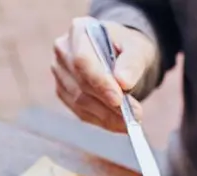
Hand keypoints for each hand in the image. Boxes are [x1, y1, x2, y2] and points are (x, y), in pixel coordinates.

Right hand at [52, 17, 154, 132]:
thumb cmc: (128, 47)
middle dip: (108, 103)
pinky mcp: (64, 92)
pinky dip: (101, 120)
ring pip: (79, 101)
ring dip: (106, 115)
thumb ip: (132, 62)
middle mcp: (63, 50)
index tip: (118, 99)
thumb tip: (123, 83)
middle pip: (81, 83)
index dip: (99, 82)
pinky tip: (118, 124)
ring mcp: (60, 72)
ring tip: (130, 122)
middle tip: (135, 115)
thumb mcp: (137, 48)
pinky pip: (80, 111)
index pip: (82, 60)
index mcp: (79, 31)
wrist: (120, 53)